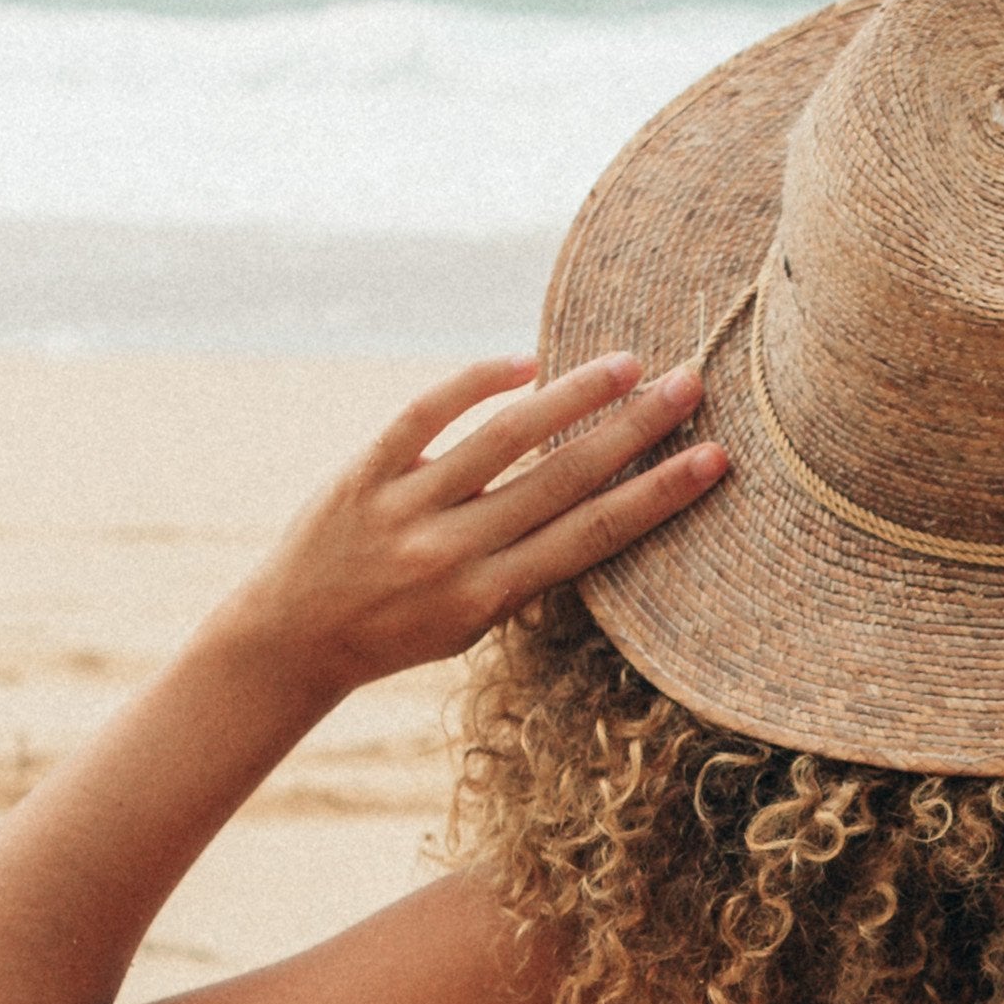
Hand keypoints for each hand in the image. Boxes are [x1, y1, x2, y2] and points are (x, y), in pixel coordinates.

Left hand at [229, 352, 726, 707]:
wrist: (290, 640)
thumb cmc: (397, 632)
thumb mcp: (470, 624)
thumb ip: (524, 570)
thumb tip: (593, 500)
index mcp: (488, 597)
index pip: (591, 536)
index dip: (657, 495)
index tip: (713, 460)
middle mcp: (452, 552)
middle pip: (562, 479)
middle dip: (633, 430)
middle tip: (690, 386)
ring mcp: (406, 507)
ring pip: (503, 438)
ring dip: (573, 395)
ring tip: (628, 364)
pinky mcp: (364, 472)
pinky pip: (427, 414)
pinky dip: (479, 382)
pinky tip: (527, 362)